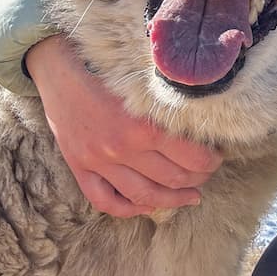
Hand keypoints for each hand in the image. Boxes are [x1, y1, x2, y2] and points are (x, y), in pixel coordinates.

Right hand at [25, 35, 221, 216]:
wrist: (59, 67)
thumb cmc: (106, 68)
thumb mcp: (143, 80)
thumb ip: (169, 103)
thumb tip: (204, 118)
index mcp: (144, 124)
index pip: (192, 157)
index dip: (211, 161)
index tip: (217, 156)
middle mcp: (123, 148)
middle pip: (173, 179)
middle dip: (198, 179)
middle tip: (207, 173)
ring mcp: (99, 161)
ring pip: (145, 195)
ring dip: (173, 200)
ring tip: (190, 196)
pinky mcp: (80, 167)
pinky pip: (106, 201)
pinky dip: (129, 209)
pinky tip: (148, 205)